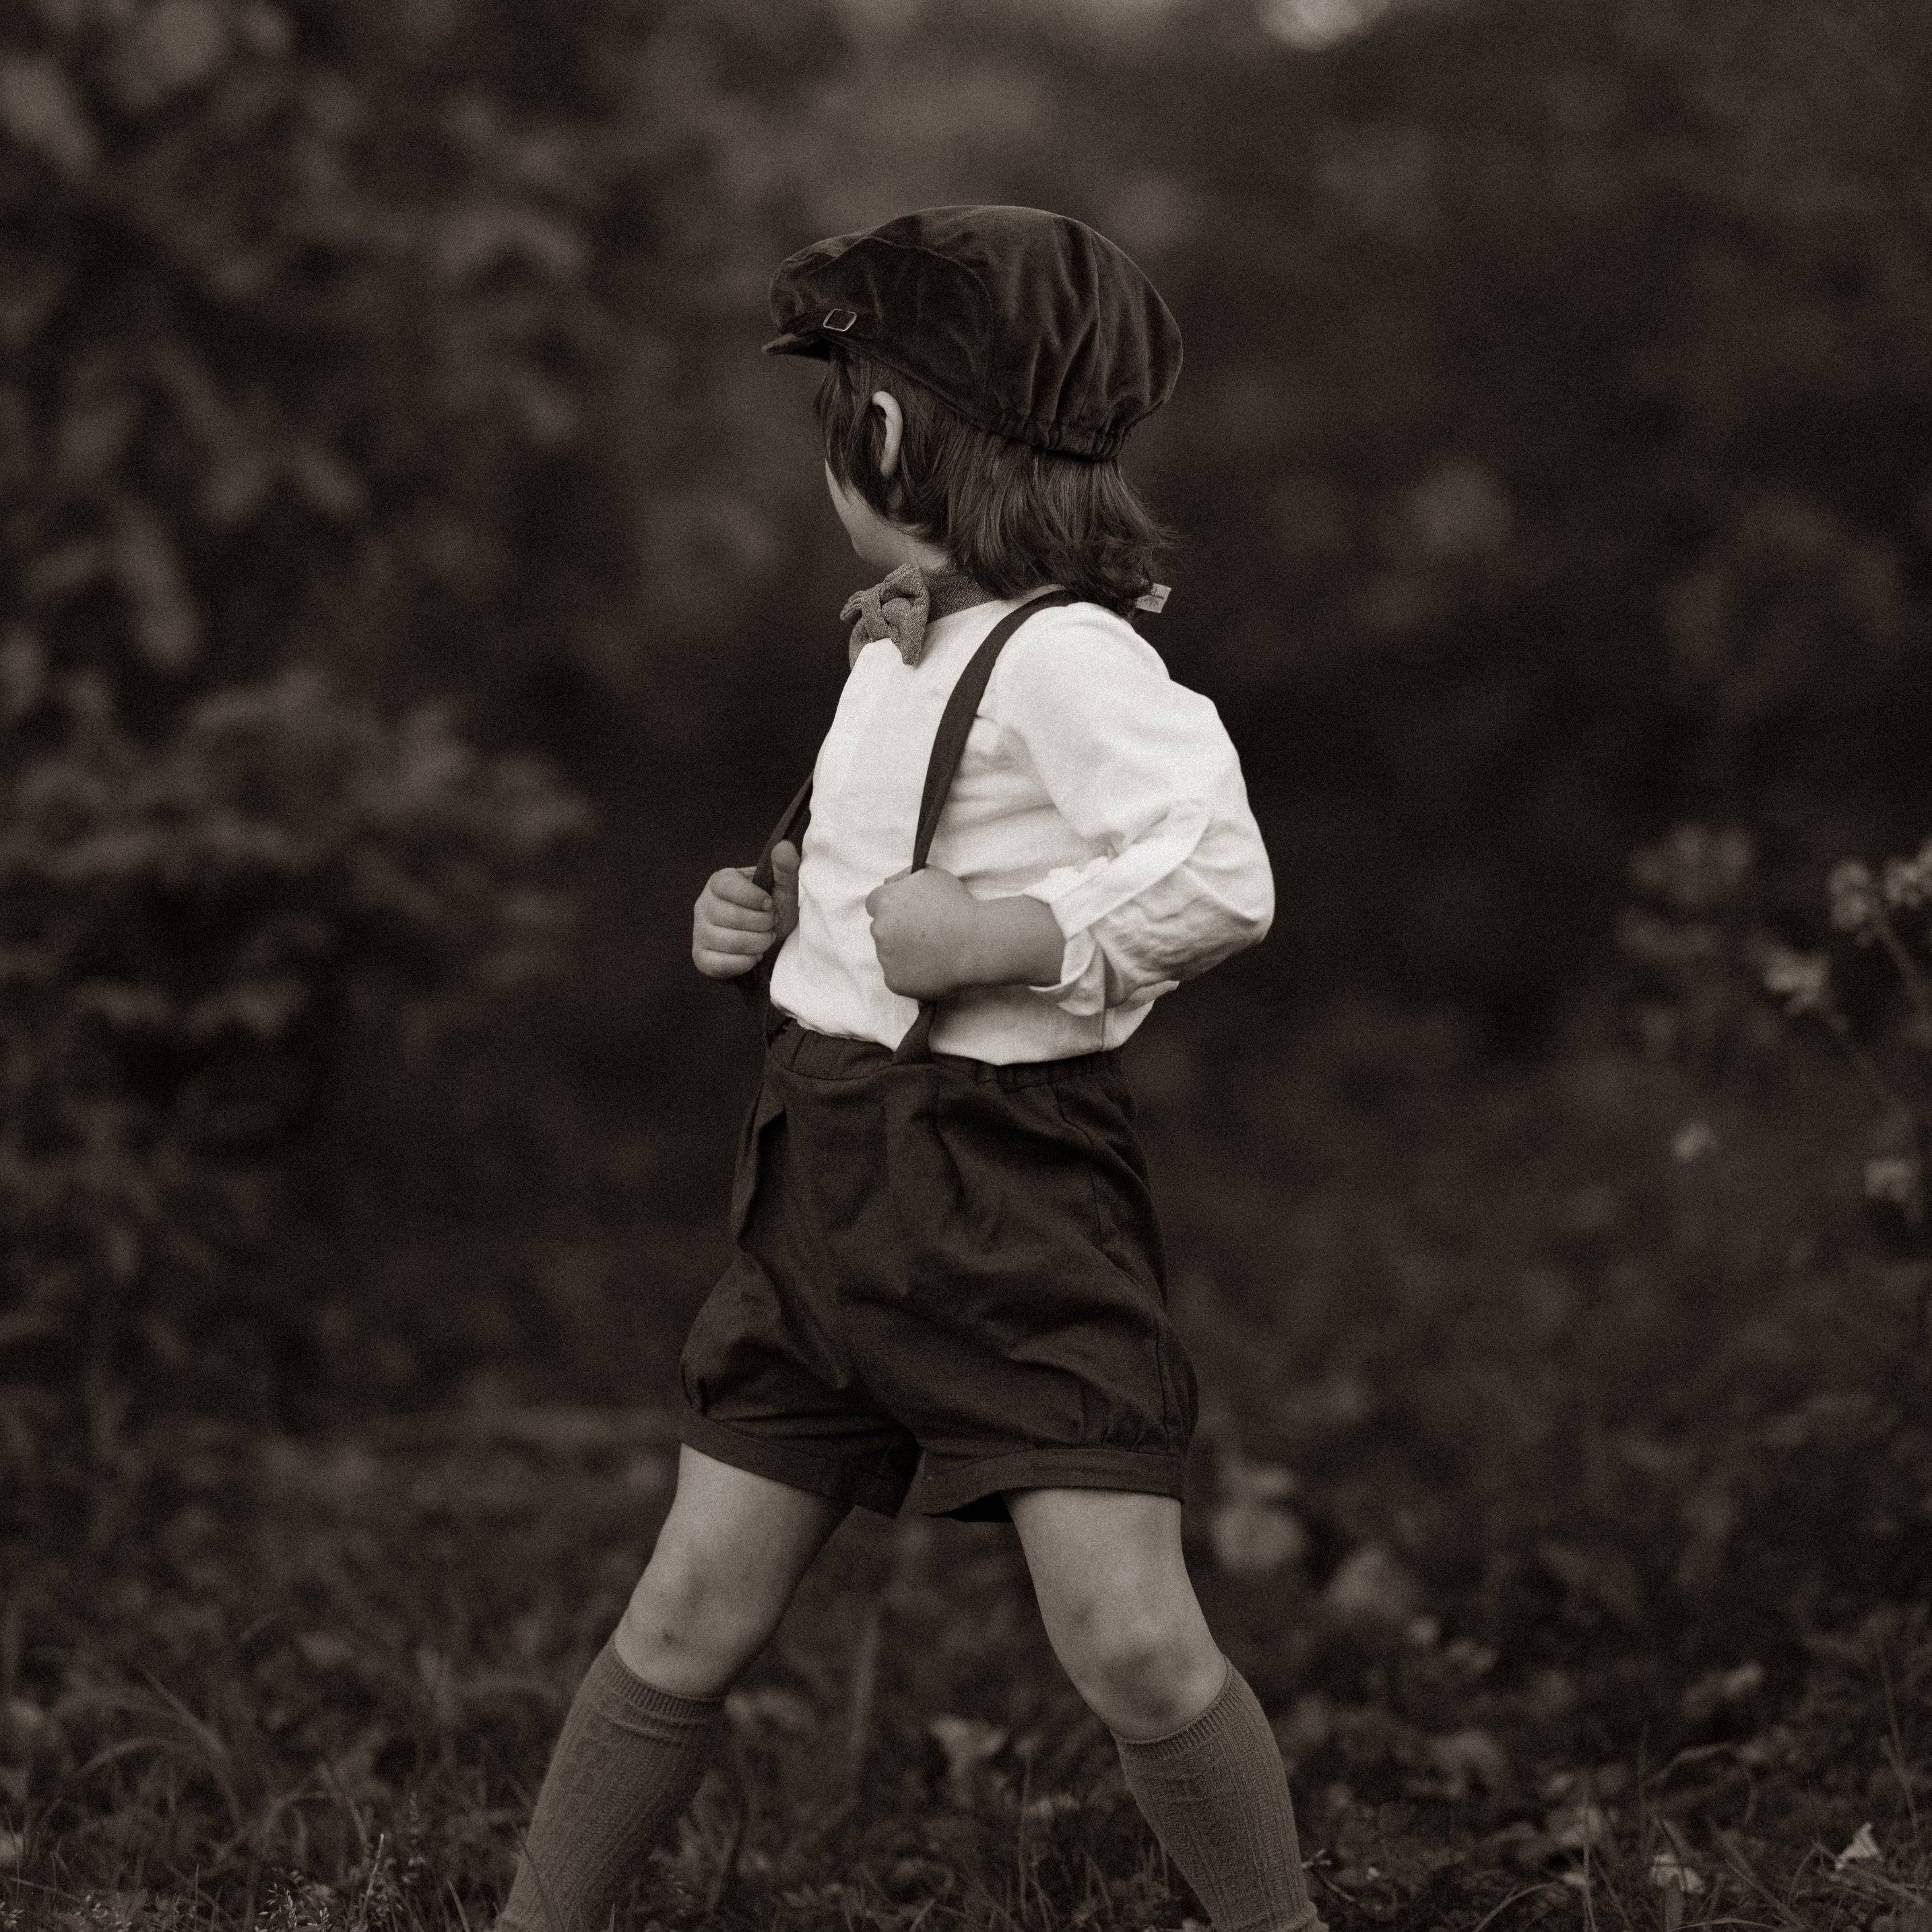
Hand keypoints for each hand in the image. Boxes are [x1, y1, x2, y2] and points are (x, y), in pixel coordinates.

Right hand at [692, 841, 798, 979]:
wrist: (767, 944)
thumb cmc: (771, 913)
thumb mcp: (783, 891)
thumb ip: (785, 869)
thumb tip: (784, 846)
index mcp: (719, 882)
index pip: (727, 886)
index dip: (753, 898)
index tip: (770, 904)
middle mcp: (703, 905)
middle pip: (731, 916)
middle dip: (762, 924)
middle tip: (772, 924)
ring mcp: (699, 932)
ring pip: (729, 941)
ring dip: (758, 943)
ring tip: (766, 939)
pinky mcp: (701, 957)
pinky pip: (721, 963)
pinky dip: (745, 962)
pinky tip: (754, 955)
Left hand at [864, 866, 1065, 998]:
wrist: (975, 942)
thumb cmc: (958, 905)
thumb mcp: (932, 875)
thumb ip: (905, 876)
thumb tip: (890, 884)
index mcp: (884, 902)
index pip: (874, 904)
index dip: (892, 909)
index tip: (908, 915)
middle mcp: (879, 929)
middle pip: (881, 930)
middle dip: (897, 931)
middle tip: (925, 935)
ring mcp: (885, 958)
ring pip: (889, 955)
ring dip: (904, 954)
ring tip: (933, 952)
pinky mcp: (894, 982)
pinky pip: (897, 978)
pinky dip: (910, 976)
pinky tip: (931, 968)